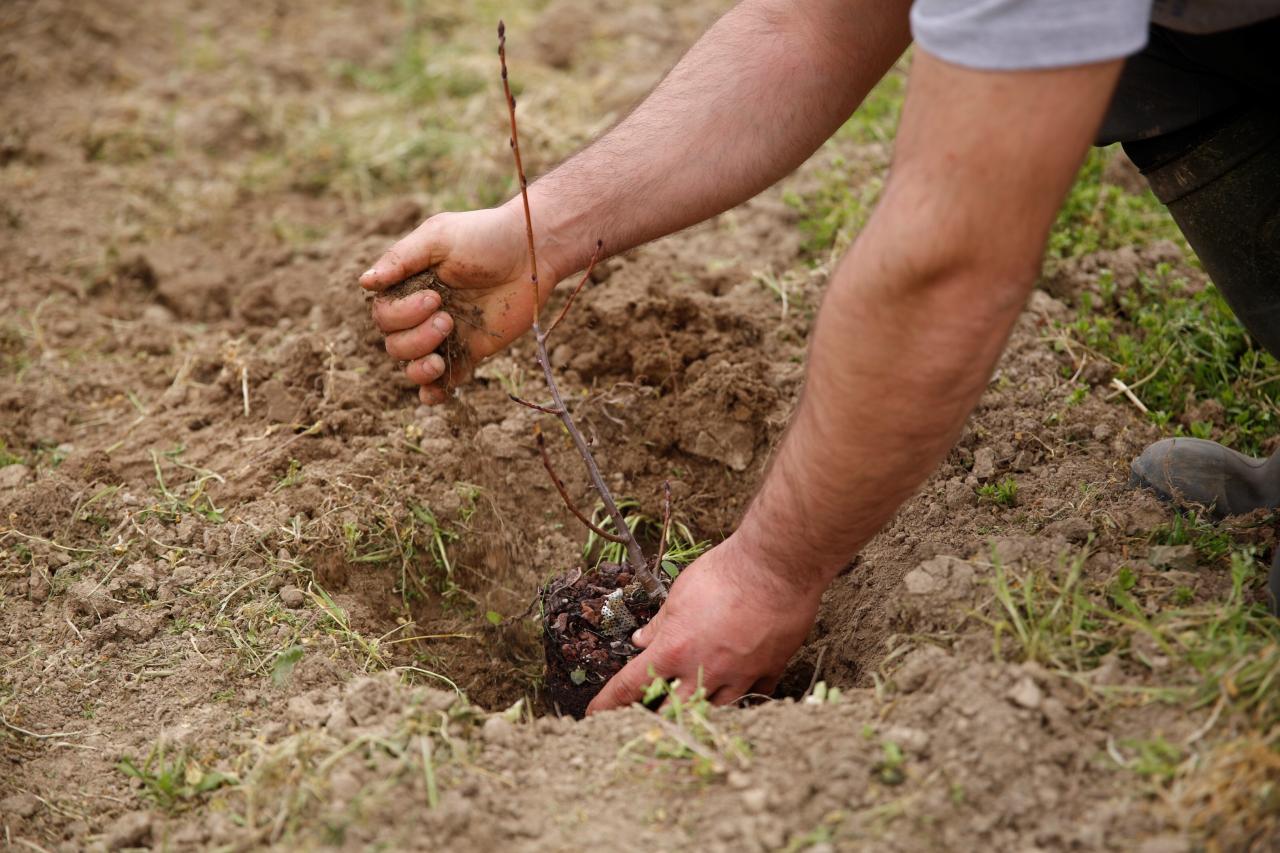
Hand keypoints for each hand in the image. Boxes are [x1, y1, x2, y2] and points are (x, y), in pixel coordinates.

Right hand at [360, 204, 562, 404]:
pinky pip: (444, 382)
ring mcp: (445, 336)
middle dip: (415, 339)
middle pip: (394, 344)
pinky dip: (435, 393)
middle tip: (447, 319)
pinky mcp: (470, 353)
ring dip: (420, 368)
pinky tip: (437, 393)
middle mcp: (421, 313)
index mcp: (408, 286)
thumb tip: (364, 283)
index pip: (383, 315)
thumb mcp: (438, 237)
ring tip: (441, 359)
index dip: (401, 315)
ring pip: (412, 366)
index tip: (435, 297)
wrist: (533, 252)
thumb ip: (400, 259)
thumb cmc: (484, 236)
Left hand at [585, 534, 822, 712]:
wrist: (775, 567)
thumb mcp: (679, 593)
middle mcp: (703, 671)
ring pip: (711, 709)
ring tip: (690, 703)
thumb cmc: (725, 573)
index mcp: (674, 650)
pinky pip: (753, 696)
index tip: (594, 716)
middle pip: (670, 709)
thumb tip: (641, 639)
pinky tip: (738, 688)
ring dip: (696, 708)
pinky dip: (742, 694)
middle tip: (645, 713)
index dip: (609, 703)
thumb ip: (659, 623)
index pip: (630, 685)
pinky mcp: (768, 670)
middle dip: (654, 714)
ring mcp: (738, 675)